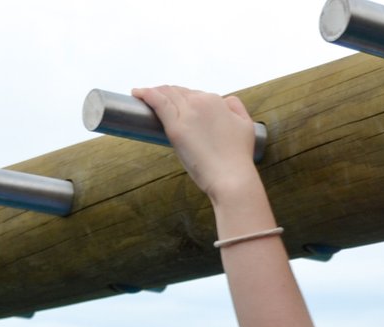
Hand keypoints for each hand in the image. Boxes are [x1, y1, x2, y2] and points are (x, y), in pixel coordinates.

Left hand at [133, 85, 261, 202]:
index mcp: (217, 100)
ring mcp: (187, 114)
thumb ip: (236, 108)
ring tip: (143, 96)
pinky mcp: (176, 128)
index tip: (175, 105)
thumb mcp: (246, 125)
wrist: (232, 178)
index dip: (183, 99)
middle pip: (178, 92)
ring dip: (153, 91)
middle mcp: (201, 102)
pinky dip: (146, 94)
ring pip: (166, 94)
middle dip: (167, 93)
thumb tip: (225, 101)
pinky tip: (137, 94)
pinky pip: (158, 102)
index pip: (194, 94)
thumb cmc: (238, 157)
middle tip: (155, 99)